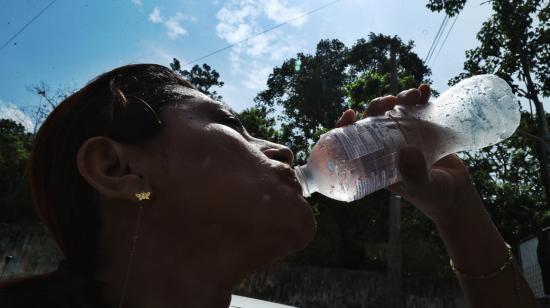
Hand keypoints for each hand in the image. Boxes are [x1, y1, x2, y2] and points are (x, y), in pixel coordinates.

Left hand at [334, 85, 478, 223]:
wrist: (457, 196)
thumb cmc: (434, 197)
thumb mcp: (421, 187)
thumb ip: (414, 174)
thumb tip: (406, 151)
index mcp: (376, 162)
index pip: (353, 142)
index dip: (346, 126)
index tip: (350, 113)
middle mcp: (387, 147)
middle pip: (373, 120)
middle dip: (378, 106)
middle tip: (391, 101)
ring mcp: (405, 137)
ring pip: (394, 111)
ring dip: (400, 99)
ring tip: (414, 95)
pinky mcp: (423, 130)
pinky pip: (417, 109)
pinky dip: (420, 98)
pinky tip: (425, 90)